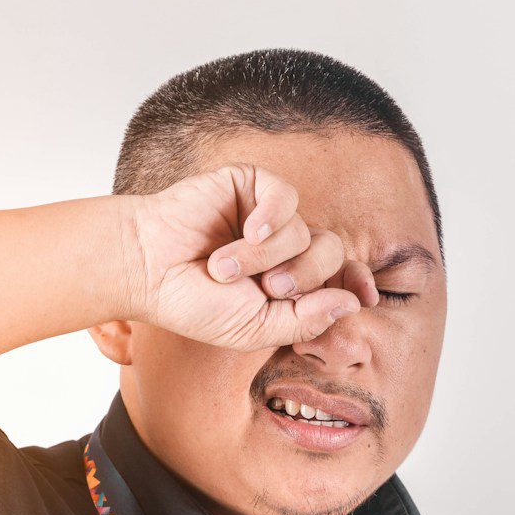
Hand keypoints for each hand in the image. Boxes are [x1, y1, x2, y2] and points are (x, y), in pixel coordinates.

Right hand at [121, 163, 378, 350]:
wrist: (147, 270)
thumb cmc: (194, 303)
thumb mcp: (255, 329)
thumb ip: (306, 320)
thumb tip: (354, 302)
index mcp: (290, 281)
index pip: (341, 276)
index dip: (358, 282)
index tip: (367, 296)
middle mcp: (285, 247)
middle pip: (331, 254)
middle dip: (303, 276)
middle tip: (266, 289)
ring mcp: (269, 215)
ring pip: (305, 231)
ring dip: (265, 256)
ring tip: (222, 267)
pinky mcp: (251, 186)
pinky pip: (286, 197)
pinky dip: (271, 217)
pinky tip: (248, 231)